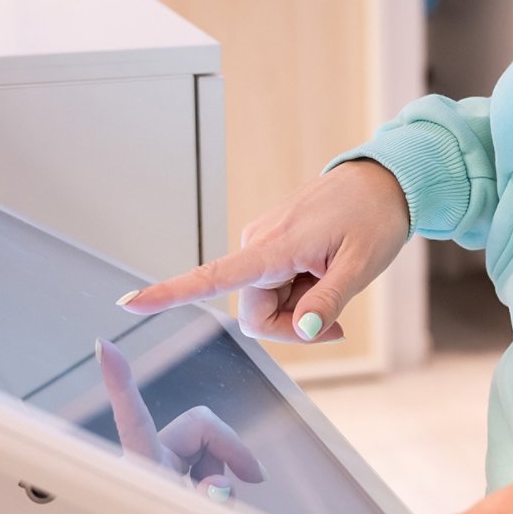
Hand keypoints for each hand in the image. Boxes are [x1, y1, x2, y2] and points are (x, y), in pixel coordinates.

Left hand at [96, 338, 266, 499]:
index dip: (119, 383)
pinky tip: (213, 499)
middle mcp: (149, 457)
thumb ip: (209, 504)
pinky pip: (204, 462)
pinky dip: (216, 478)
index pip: (132, 418)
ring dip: (220, 471)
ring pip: (207, 448)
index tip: (103, 349)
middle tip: (252, 478)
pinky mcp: (170, 472)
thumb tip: (222, 488)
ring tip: (215, 503)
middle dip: (228, 449)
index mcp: (142, 465)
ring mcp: (160, 463)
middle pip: (202, 426)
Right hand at [115, 159, 409, 342]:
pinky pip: (274, 289)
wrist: (383, 182)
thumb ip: (330, 301)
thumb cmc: (374, 218)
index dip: (170, 293)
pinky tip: (325, 278)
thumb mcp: (362, 266)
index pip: (213, 277)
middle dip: (291, 329)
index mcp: (276, 246)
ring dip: (298, 313)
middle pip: (253, 315)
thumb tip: (306, 331)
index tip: (129, 303)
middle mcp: (259, 244)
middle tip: (338, 324)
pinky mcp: (271, 247)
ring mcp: (264, 245)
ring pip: (264, 305)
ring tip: (335, 285)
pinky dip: (299, 298)